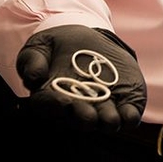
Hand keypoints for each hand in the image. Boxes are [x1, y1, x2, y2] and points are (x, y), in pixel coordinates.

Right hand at [16, 25, 145, 131]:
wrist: (84, 41)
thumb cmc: (54, 47)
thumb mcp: (39, 47)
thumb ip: (32, 61)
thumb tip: (33, 77)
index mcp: (51, 98)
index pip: (52, 106)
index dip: (57, 106)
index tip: (63, 102)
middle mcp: (77, 108)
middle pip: (80, 119)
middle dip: (85, 117)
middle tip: (89, 115)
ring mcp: (102, 106)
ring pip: (105, 121)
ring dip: (108, 121)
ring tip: (110, 118)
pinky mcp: (124, 100)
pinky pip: (128, 115)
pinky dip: (130, 116)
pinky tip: (129, 114)